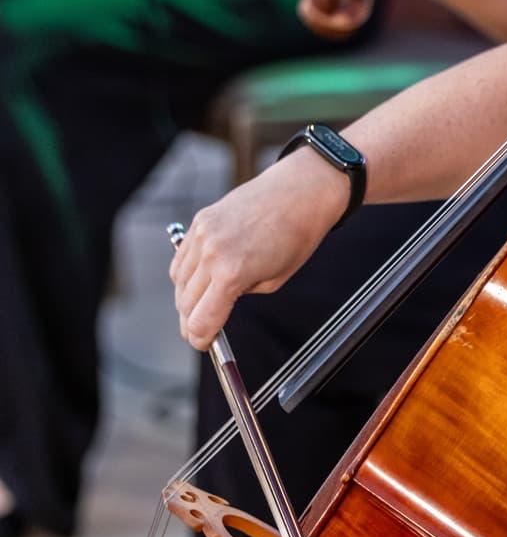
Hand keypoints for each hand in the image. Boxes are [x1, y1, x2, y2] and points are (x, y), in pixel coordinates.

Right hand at [171, 156, 349, 348]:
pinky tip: (200, 281)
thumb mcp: (273, 281)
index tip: (205, 344)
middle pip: (185, 304)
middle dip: (191, 323)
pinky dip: (186, 275)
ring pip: (178, 282)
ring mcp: (201, 235)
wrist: (298, 193)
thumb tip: (217, 309)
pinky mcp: (199, 221)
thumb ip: (239, 297)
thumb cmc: (296, 237)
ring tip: (203, 305)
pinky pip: (181, 259)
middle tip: (202, 331)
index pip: (201, 320)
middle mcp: (210, 254)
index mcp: (231, 273)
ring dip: (186, 299)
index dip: (201, 339)